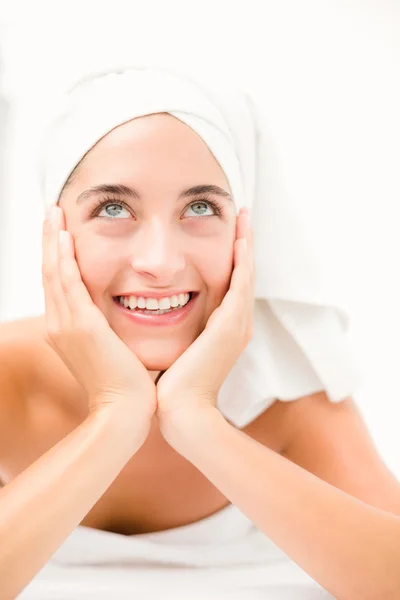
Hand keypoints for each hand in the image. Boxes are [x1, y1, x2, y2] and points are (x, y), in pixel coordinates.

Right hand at [42, 206, 156, 440]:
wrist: (126, 411)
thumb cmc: (126, 384)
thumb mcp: (111, 352)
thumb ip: (106, 332)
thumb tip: (114, 320)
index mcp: (66, 330)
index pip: (57, 284)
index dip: (55, 256)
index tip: (59, 232)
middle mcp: (59, 325)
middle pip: (48, 273)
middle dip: (48, 240)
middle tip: (51, 211)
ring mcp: (66, 326)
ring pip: (53, 273)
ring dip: (52, 240)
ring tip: (53, 213)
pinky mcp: (81, 327)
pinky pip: (68, 284)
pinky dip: (63, 258)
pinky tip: (64, 236)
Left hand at [156, 208, 253, 441]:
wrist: (182, 412)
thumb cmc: (173, 385)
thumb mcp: (178, 350)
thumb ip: (179, 331)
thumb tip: (159, 316)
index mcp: (224, 328)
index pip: (231, 284)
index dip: (233, 258)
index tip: (229, 234)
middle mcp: (237, 323)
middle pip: (244, 274)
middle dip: (244, 244)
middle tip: (242, 216)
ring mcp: (238, 324)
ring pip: (246, 273)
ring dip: (246, 244)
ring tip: (243, 217)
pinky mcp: (231, 325)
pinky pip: (241, 282)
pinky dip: (242, 259)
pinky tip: (240, 237)